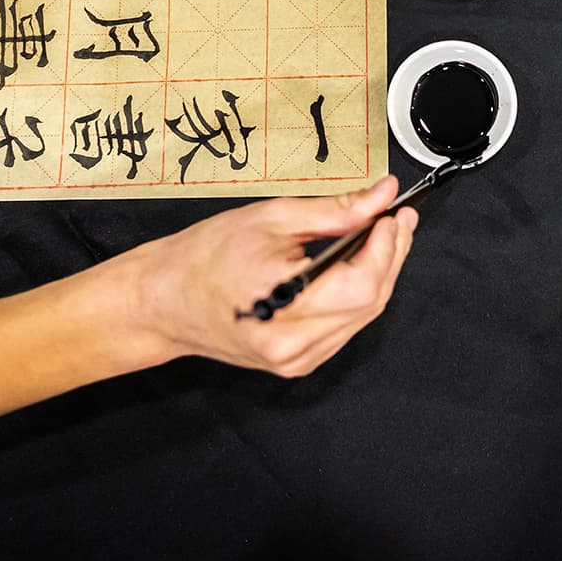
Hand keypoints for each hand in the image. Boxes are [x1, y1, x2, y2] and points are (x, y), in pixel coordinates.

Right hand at [126, 176, 417, 376]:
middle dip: (390, 257)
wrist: (165, 300)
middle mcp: (291, 344)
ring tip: (382, 238)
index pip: (361, 285)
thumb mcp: (271, 218)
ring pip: (362, 318)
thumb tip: (380, 197)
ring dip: (378, 276)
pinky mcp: (296, 363)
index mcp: (283, 307)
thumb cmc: (205, 257)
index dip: (387, 248)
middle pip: (369, 303)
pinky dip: (358, 297)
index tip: (395, 215)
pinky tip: (357, 267)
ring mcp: (295, 360)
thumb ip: (334, 210)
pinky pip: (344, 329)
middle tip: (396, 220)